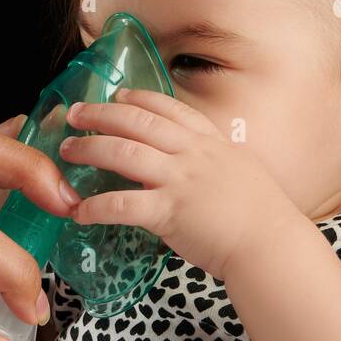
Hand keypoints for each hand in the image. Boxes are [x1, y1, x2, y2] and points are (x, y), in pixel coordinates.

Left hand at [60, 88, 298, 280]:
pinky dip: (95, 207)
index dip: (137, 99)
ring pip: (122, 153)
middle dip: (100, 114)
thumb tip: (187, 167)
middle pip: (136, 122)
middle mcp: (192, 154)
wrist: (273, 245)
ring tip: (67, 150)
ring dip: (89, 149)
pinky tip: (78, 212)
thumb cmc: (261, 217)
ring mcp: (180, 180)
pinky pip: (121, 204)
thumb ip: (209, 164)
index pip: (168, 108)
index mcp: (211, 142)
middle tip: (74, 114)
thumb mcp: (239, 172)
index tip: (117, 95)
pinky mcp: (169, 212)